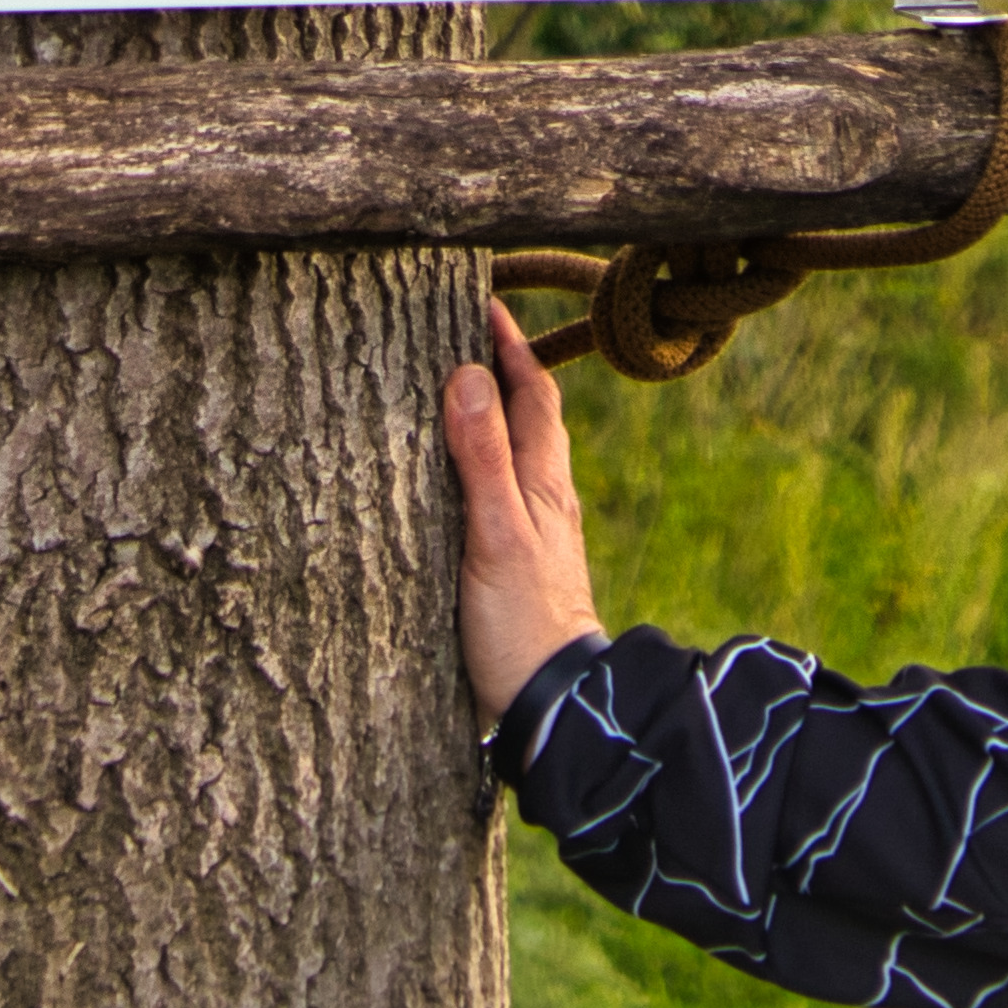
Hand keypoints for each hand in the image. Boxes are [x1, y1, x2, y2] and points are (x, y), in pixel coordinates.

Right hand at [441, 296, 607, 726]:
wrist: (550, 705)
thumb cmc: (521, 622)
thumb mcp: (494, 534)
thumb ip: (482, 458)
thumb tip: (465, 376)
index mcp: (544, 482)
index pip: (534, 394)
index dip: (511, 347)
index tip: (483, 303)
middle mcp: (546, 499)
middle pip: (531, 418)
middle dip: (503, 371)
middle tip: (466, 332)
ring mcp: (536, 532)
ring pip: (518, 454)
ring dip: (493, 416)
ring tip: (457, 390)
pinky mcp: (518, 564)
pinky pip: (502, 491)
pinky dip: (482, 464)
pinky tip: (458, 477)